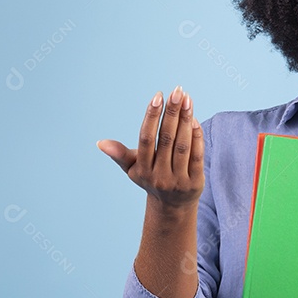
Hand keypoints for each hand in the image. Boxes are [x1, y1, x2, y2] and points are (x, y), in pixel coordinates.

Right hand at [97, 86, 203, 208]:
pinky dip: (197, 137)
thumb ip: (120, 154)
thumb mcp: (134, 169)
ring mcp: (178, 180)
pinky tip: (195, 119)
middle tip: (177, 91)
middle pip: (166, 139)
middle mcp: (159, 176)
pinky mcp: (195, 183)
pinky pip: (197, 156)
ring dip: (186, 120)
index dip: (152, 116)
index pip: (146, 138)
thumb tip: (100, 143)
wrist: (172, 206)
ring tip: (187, 100)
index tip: (158, 96)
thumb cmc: (151, 179)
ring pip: (182, 146)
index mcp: (142, 169)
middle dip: (172, 113)